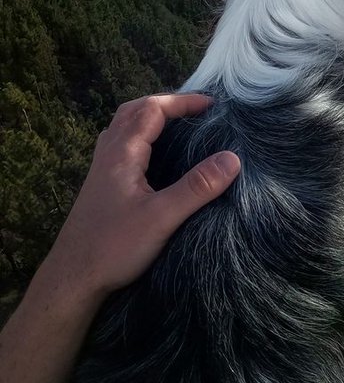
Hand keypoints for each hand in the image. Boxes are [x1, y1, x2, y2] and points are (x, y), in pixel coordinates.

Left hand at [42, 93, 240, 300]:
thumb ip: (197, 187)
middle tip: (195, 111)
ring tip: (177, 125)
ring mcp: (100, 169)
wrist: (71, 280)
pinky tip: (152, 155)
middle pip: (135, 110)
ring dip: (150, 117)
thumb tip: (233, 158)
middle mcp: (108, 153)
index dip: (183, 102)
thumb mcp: (162, 218)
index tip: (213, 106)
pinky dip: (140, 135)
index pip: (153, 109)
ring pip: (124, 126)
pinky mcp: (100, 186)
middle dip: (166, 103)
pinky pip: (120, 144)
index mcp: (122, 152)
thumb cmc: (114, 247)